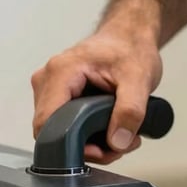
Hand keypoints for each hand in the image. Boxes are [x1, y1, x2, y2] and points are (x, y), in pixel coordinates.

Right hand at [31, 20, 162, 164]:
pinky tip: (107, 131)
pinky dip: (86, 137)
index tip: (99, 150)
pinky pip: (63, 128)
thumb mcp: (139, 79)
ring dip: (89, 144)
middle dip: (87, 147)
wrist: (129, 37)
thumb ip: (130, 111)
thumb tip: (118, 142)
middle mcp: (47, 81)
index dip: (70, 146)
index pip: (47, 125)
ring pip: (58, 134)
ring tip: (118, 137)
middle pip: (53, 134)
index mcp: (60, 72)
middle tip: (117, 145)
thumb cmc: (130, 49)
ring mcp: (48, 90)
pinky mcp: (56, 98)